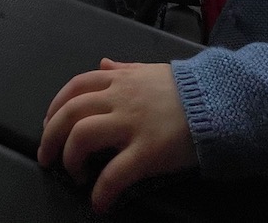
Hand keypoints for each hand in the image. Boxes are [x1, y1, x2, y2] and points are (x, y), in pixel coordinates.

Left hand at [38, 59, 197, 212]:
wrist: (220, 103)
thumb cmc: (187, 90)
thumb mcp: (151, 71)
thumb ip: (125, 69)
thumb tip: (103, 64)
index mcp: (121, 80)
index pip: (75, 87)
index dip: (55, 107)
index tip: (49, 124)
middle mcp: (120, 99)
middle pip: (70, 113)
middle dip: (51, 136)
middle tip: (47, 156)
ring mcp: (132, 125)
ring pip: (82, 137)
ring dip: (70, 159)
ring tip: (73, 175)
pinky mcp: (147, 152)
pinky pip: (114, 174)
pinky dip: (100, 191)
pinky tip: (99, 202)